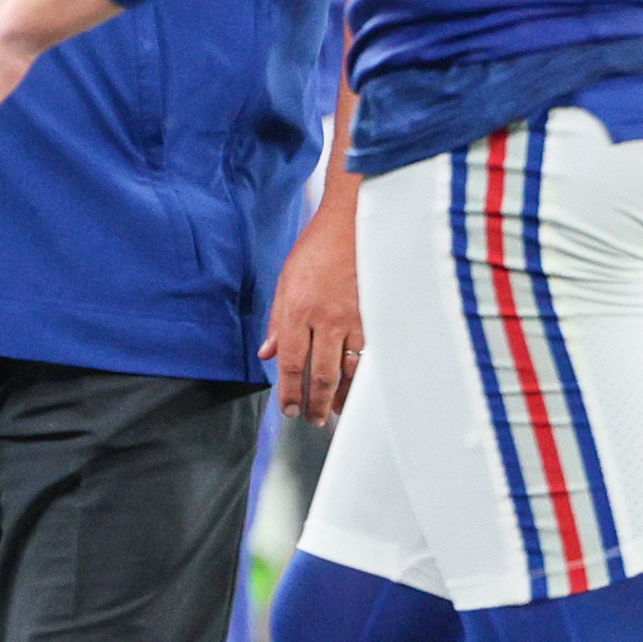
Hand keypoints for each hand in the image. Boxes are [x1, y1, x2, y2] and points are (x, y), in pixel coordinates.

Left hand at [260, 199, 361, 423]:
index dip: (290, 393)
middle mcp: (325, 320)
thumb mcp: (286, 280)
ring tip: (337, 411)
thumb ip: (277, 320)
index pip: (292, 364)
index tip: (289, 410)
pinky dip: (363, 373)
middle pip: (322, 375)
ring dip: (343, 396)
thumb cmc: (317, 247)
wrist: (352, 221)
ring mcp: (353, 318)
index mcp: (299, 311)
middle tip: (313, 419)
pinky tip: (359, 384)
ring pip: (349, 370)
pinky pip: (368, 352)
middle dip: (316, 404)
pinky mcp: (374, 314)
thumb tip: (268, 352)